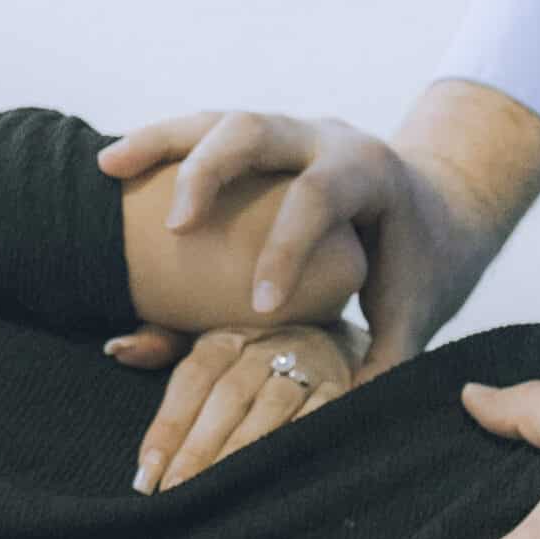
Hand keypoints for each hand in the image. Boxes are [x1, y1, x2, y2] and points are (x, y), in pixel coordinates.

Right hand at [98, 106, 515, 383]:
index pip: (319, 198)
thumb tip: (351, 419)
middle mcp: (322, 138)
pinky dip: (155, 143)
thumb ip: (385, 362)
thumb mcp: (410, 312)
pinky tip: (110, 166)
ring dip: (162, 143)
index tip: (258, 307)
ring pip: (219, 119)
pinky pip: (199, 129)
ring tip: (109, 170)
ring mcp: (286, 131)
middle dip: (211, 172)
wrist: (430, 208)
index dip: (285, 249)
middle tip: (176, 228)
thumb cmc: (415, 269)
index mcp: (367, 174)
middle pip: (258, 130)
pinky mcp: (257, 138)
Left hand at [129, 321, 366, 492]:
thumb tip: (117, 350)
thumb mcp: (206, 339)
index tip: (146, 473)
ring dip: (242, 452)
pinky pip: (320, 418)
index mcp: (227, 334)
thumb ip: (162, 345)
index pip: (192, 379)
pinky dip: (297, 446)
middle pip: (228, 396)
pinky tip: (275, 477)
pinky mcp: (342, 387)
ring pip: (271, 410)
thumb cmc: (251, 353)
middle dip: (199, 448)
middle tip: (175, 493)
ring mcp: (307, 364)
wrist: (329, 335)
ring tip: (217, 493)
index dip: (168, 425)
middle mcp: (266, 344)